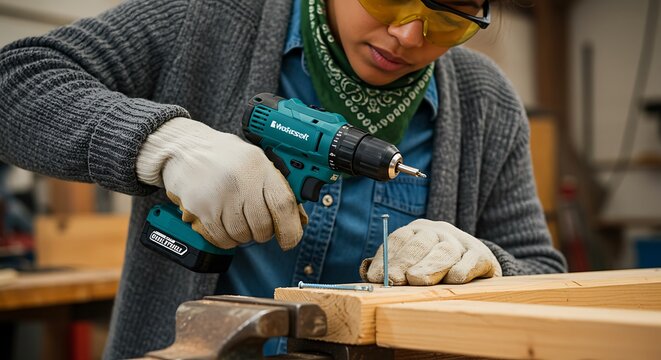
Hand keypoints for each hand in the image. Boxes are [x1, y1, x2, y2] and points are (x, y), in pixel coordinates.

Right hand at [137, 117, 306, 249]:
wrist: (183, 147)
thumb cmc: (224, 156)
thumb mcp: (255, 161)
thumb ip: (277, 187)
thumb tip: (299, 220)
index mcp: (259, 166)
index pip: (283, 204)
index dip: (290, 229)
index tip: (289, 240)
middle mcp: (241, 179)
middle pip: (262, 226)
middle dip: (262, 232)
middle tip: (256, 224)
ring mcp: (219, 195)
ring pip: (241, 236)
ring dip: (242, 236)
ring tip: (237, 220)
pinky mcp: (201, 208)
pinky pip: (221, 238)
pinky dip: (225, 239)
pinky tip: (223, 225)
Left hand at [360, 219, 500, 284]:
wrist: (478, 263)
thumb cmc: (437, 267)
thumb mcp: (414, 264)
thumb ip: (393, 269)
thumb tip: (370, 277)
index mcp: (418, 231)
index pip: (398, 240)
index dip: (386, 258)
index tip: (376, 277)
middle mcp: (439, 232)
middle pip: (420, 242)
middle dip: (405, 261)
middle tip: (396, 279)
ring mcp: (462, 242)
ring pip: (445, 251)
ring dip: (430, 266)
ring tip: (417, 280)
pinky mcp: (483, 256)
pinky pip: (472, 260)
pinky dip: (463, 269)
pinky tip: (454, 279)